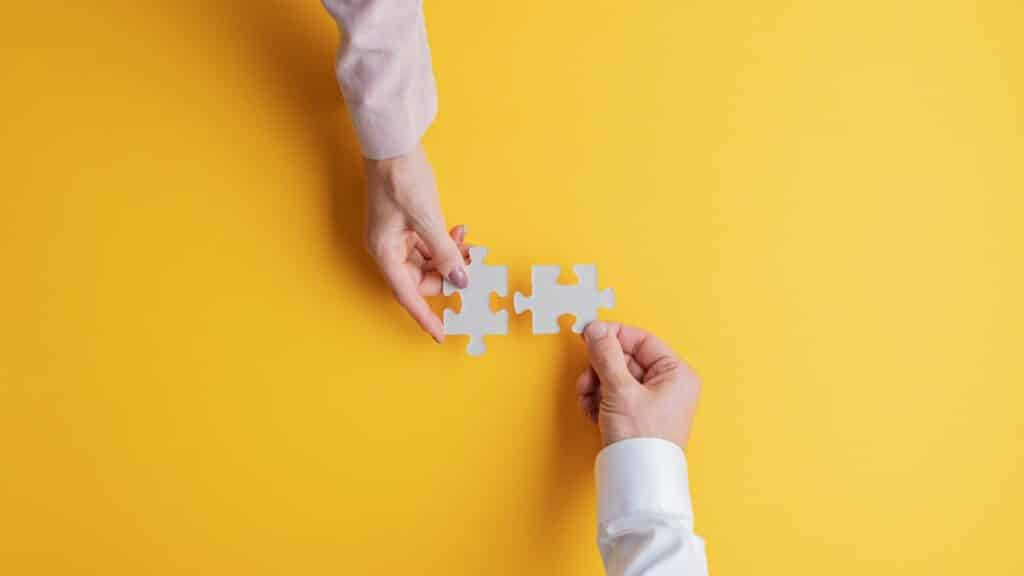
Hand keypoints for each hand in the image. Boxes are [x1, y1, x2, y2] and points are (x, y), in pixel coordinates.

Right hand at [364, 145, 468, 342]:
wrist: (391, 143)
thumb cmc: (401, 178)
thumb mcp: (427, 218)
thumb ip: (444, 252)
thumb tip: (460, 280)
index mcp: (385, 252)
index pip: (407, 294)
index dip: (425, 316)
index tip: (441, 333)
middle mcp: (387, 248)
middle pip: (420, 278)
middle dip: (447, 276)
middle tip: (473, 269)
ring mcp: (395, 236)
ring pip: (426, 261)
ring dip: (449, 257)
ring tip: (471, 246)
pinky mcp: (404, 223)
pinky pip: (426, 245)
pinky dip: (444, 242)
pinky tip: (459, 232)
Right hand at [576, 322, 700, 448]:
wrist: (637, 481)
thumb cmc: (642, 440)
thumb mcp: (621, 390)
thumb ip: (606, 355)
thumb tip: (596, 329)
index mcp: (676, 373)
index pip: (641, 340)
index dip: (613, 335)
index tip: (589, 334)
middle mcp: (668, 385)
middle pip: (625, 359)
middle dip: (600, 370)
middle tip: (588, 379)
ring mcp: (652, 401)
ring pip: (615, 378)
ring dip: (596, 386)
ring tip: (589, 401)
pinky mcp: (637, 416)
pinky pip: (614, 395)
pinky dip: (599, 400)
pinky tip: (593, 412)